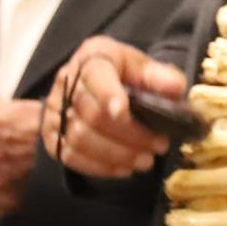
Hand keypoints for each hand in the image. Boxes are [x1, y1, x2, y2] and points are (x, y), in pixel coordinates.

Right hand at [42, 35, 185, 177]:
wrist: (89, 87)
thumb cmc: (122, 74)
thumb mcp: (143, 66)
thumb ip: (160, 76)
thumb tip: (175, 87)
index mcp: (93, 56)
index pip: (96, 74)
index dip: (107, 93)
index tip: (123, 112)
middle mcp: (67, 80)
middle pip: (92, 113)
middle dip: (129, 134)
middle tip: (158, 145)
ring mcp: (56, 109)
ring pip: (79, 138)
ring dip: (116, 154)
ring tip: (146, 161)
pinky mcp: (52, 135)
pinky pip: (69, 155)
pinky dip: (99, 166)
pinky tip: (124, 169)